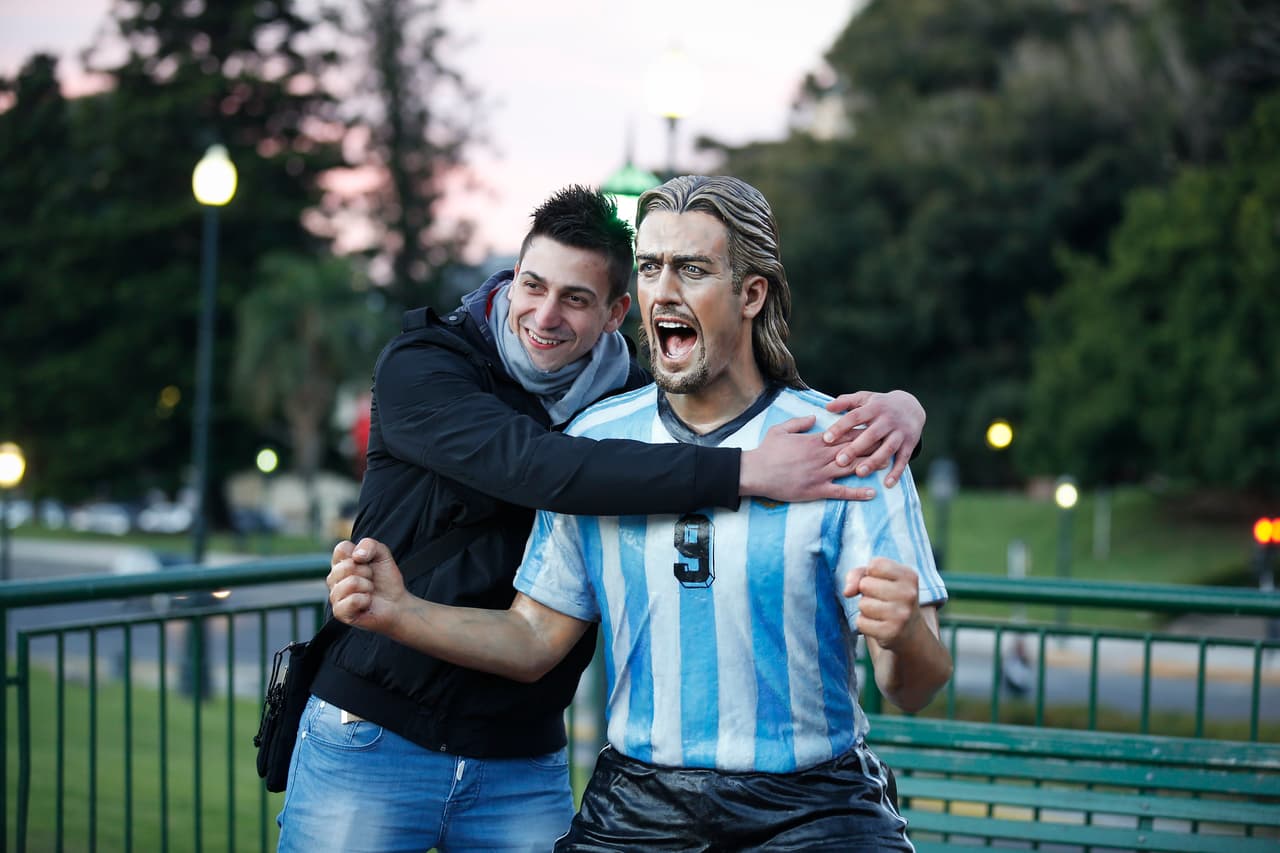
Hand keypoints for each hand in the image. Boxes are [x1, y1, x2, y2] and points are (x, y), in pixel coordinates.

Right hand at [328, 538, 407, 632]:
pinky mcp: (339, 612)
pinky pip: (352, 600)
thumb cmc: (385, 578)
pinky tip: (366, 603)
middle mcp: (333, 579)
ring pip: (352, 583)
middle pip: (347, 566)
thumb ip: (369, 544)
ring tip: (369, 591)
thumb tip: (356, 556)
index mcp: (339, 563)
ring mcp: (335, 596)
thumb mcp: (382, 554)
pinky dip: (365, 600)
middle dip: (367, 572)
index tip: (368, 562)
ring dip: (368, 587)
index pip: (341, 548)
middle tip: (370, 580)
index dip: (361, 554)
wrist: (396, 602)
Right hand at [740, 415, 877, 502]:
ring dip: (870, 466)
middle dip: (871, 445)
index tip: (874, 427)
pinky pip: (841, 492)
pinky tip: (871, 492)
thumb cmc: (766, 451)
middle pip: (852, 450)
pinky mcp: (817, 490)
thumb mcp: (781, 430)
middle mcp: (822, 457)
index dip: (860, 431)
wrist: (756, 472)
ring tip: (887, 464)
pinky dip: (857, 493)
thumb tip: (813, 417)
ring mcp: (821, 474)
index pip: (843, 435)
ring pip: (851, 469)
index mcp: (815, 441)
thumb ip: (799, 422)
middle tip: (888, 442)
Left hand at [823, 390, 924, 486]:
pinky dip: (896, 472)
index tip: (826, 439)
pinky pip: (903, 459)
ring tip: (859, 473)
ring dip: (874, 461)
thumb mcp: (865, 398)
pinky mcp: (909, 444)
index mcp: (873, 408)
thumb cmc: (880, 405)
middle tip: (840, 461)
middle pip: (871, 435)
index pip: (855, 417)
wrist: (912, 407)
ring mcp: (900, 433)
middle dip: (856, 448)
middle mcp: (887, 420)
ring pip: (887, 448)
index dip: (840, 427)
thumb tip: (827, 407)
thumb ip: (846, 402)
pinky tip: (887, 484)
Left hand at [843, 557, 923, 649]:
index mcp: (908, 575)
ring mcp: (902, 614)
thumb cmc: (888, 597)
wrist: (907, 630)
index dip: (871, 574)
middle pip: (865, 584)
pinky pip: (861, 623)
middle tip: (881, 599)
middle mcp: (908, 594)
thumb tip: (847, 591)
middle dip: (867, 592)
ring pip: (863, 604)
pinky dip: (865, 624)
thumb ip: (857, 574)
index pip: (875, 565)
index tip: (881, 582)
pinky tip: (878, 624)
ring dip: (865, 609)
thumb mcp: (877, 578)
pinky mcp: (892, 632)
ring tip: (880, 612)